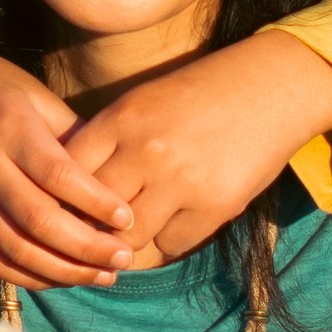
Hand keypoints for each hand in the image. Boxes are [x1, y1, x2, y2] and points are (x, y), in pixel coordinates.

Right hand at [0, 32, 136, 289]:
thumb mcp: (34, 94)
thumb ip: (71, 133)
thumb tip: (117, 173)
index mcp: (9, 127)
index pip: (57, 174)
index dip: (95, 201)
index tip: (128, 219)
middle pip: (38, 220)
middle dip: (86, 247)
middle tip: (125, 257)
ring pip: (15, 249)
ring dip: (64, 271)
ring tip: (103, 276)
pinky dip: (28, 276)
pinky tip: (62, 279)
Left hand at [62, 36, 331, 268]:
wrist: (273, 85)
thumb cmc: (200, 94)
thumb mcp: (143, 102)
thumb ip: (106, 141)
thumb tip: (66, 195)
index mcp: (121, 118)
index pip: (65, 174)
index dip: (59, 198)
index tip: (60, 210)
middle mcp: (146, 150)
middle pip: (90, 214)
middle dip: (88, 230)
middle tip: (90, 237)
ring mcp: (181, 180)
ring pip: (127, 239)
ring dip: (126, 244)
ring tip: (128, 238)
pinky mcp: (215, 206)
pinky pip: (170, 246)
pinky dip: (167, 242)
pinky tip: (173, 225)